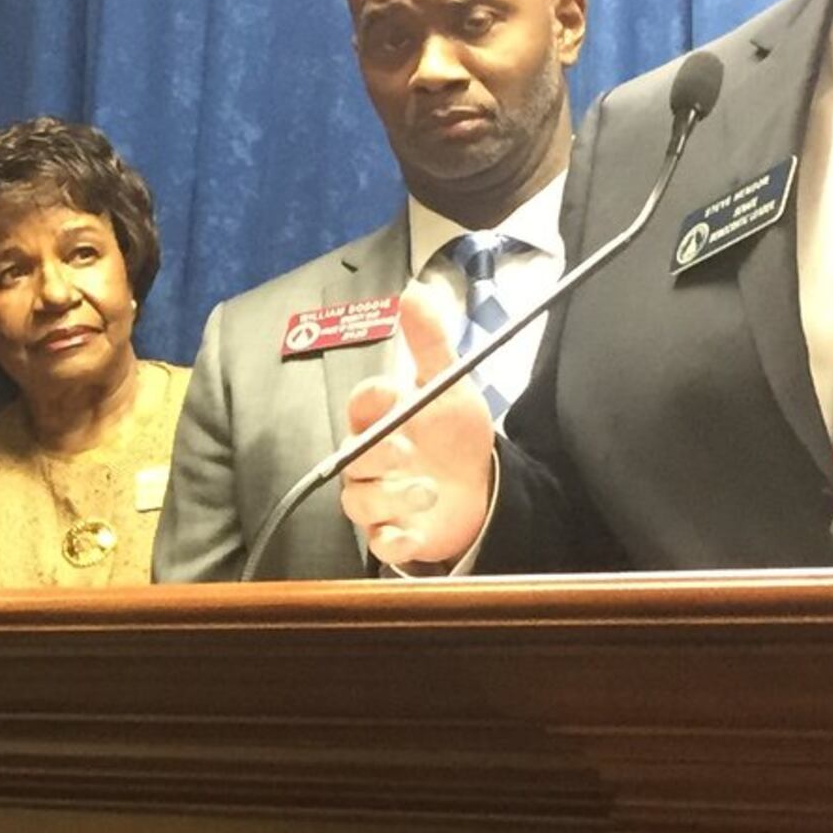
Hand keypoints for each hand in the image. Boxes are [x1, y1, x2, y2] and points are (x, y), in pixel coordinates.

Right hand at [335, 290, 495, 570]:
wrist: (479, 487)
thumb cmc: (455, 435)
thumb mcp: (450, 386)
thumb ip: (430, 342)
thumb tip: (412, 291)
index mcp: (381, 419)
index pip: (362, 404)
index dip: (371, 399)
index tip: (391, 393)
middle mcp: (371, 459)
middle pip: (353, 456)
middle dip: (376, 454)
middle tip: (405, 451)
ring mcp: (378, 497)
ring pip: (360, 501)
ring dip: (391, 498)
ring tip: (429, 491)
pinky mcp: (390, 532)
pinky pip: (378, 541)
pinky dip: (393, 540)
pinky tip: (414, 534)